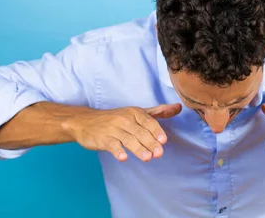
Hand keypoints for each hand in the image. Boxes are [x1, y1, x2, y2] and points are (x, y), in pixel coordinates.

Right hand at [63, 103, 181, 161]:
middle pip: (140, 132)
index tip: (163, 141)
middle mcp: (125, 119)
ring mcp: (113, 129)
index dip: (156, 131)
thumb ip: (158, 112)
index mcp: (135, 112)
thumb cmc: (116, 118)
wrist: (86, 121)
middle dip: (150, 143)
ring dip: (138, 148)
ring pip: (128, 139)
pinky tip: (123, 158)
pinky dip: (117, 151)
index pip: (148, 121)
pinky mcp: (103, 139)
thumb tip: (179, 107)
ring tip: (147, 158)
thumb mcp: (137, 112)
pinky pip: (112, 145)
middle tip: (159, 154)